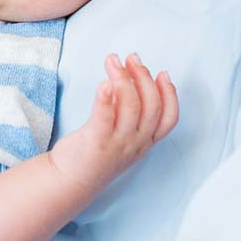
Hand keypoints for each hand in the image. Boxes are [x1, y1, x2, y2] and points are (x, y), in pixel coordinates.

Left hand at [48, 53, 177, 192]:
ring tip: (113, 61)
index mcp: (144, 142)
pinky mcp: (96, 143)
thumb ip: (128, 112)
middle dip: (144, 77)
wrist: (70, 181)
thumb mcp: (121, 135)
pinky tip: (104, 83)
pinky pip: (105, 117)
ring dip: (124, 79)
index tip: (163, 73)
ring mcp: (117, 144)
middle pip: (151, 106)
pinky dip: (106, 98)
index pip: (169, 118)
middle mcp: (135, 143)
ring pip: (131, 107)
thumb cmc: (95, 152)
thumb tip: (128, 78)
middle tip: (131, 58)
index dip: (170, 95)